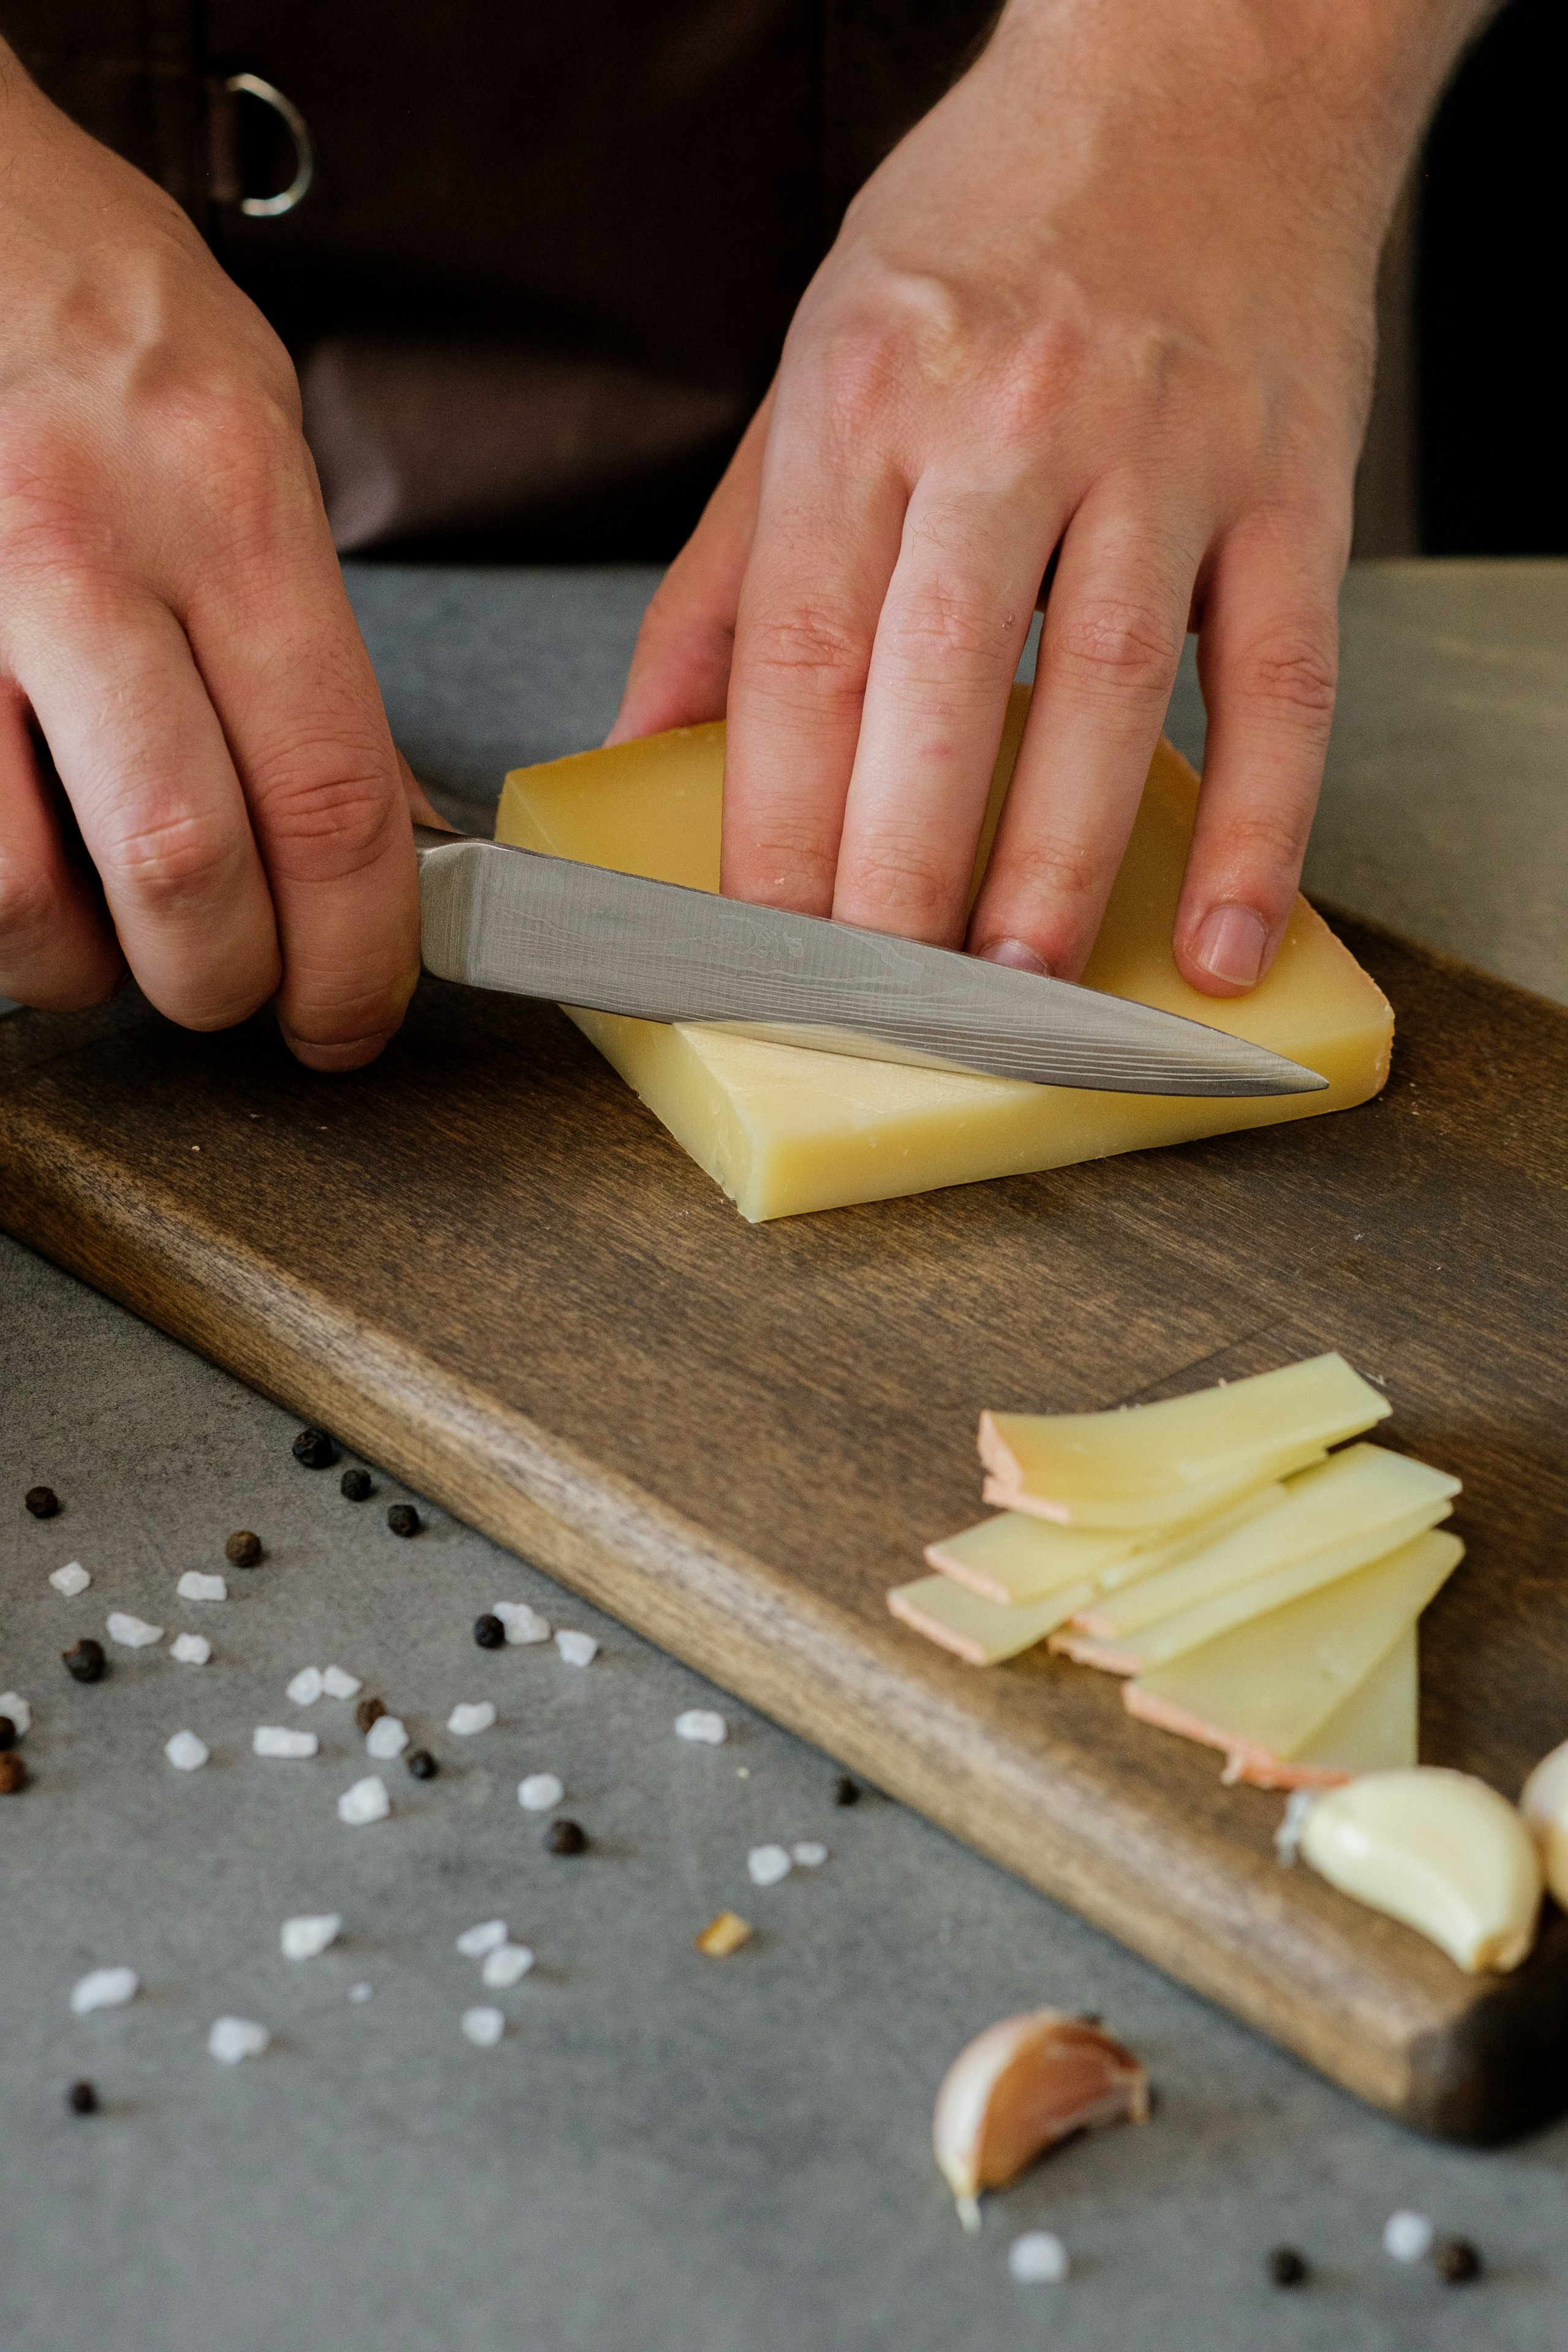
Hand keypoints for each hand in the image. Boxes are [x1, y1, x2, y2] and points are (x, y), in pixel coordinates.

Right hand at [0, 52, 430, 1065]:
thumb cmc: (103, 316)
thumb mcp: (258, 443)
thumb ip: (313, 651)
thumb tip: (383, 838)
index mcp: (229, 504)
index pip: (329, 797)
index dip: (355, 954)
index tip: (354, 1016)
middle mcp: (85, 549)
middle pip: (179, 863)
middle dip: (223, 980)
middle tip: (239, 992)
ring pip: (17, 888)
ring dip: (82, 966)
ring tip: (110, 941)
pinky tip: (26, 868)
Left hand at [612, 0, 1484, 994]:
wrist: (1204, 66)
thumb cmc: (991, 228)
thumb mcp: (813, 360)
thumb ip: (729, 569)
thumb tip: (645, 742)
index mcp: (863, 393)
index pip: (803, 651)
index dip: (775, 820)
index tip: (757, 946)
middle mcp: (1010, 414)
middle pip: (941, 682)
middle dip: (900, 870)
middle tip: (878, 1006)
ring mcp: (1165, 447)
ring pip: (1107, 687)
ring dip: (1058, 862)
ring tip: (1015, 996)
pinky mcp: (1292, 480)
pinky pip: (1281, 676)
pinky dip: (1262, 821)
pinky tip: (1224, 937)